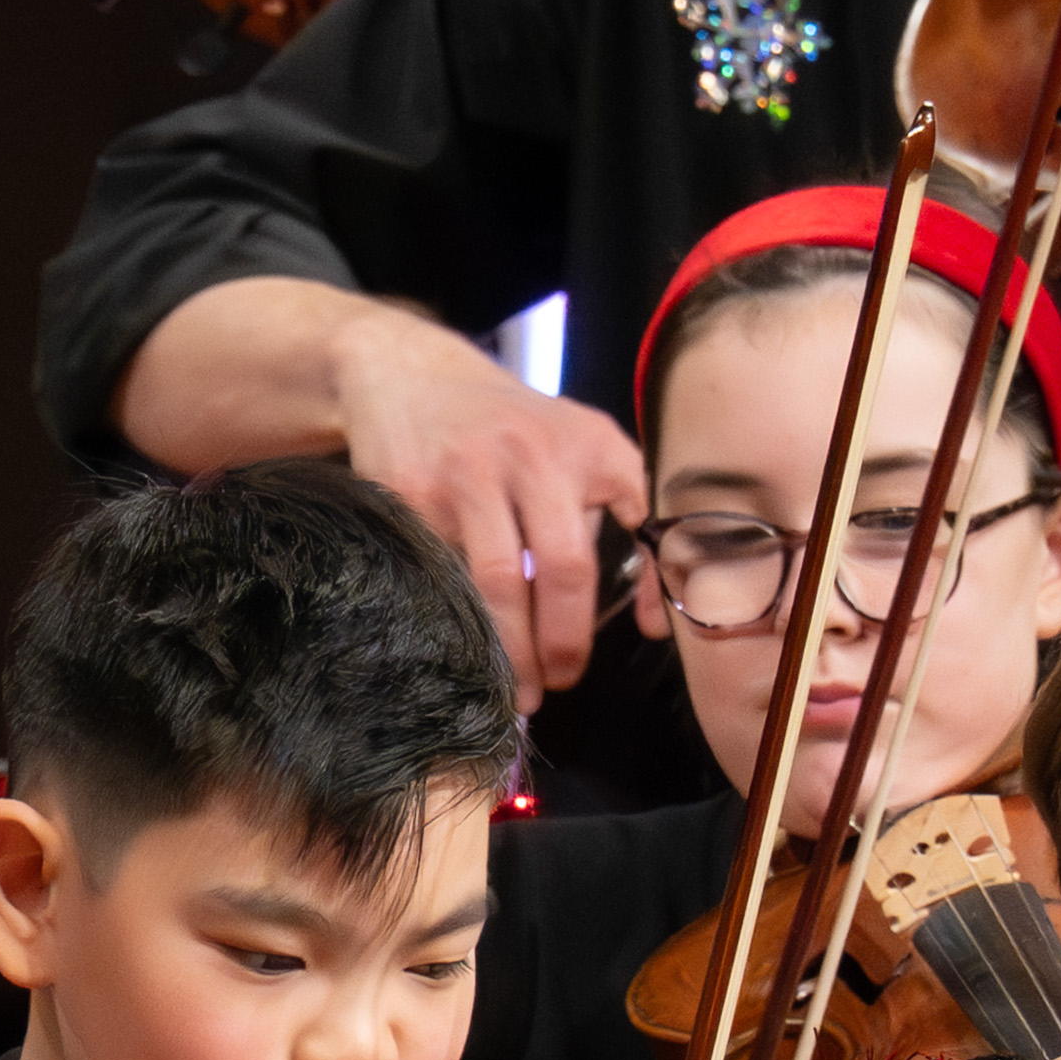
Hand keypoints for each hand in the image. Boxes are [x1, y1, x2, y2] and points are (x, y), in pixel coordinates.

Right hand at [321, 305, 652, 696]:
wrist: (406, 373)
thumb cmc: (508, 425)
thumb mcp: (578, 442)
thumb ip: (624, 509)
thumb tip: (655, 619)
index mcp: (588, 445)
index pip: (641, 523)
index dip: (652, 586)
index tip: (649, 633)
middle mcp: (532, 455)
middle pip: (563, 568)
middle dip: (565, 640)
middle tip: (562, 681)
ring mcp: (467, 475)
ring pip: (496, 583)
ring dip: (510, 648)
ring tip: (518, 686)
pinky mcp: (412, 494)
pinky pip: (442, 578)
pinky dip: (456, 620)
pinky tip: (463, 643)